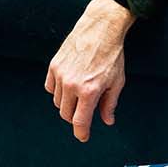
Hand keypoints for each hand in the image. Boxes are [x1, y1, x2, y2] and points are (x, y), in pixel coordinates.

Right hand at [45, 0, 133, 141]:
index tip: (83, 137)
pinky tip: (69, 85)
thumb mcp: (117, 81)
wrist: (100, 29)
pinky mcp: (53, 67)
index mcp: (90, 91)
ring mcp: (60, 76)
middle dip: (75, 117)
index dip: (81, 132)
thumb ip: (110, 103)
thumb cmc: (112, 55)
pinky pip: (50, 88)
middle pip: (66, 114)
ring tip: (80, 92)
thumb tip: (107, 121)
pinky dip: (57, 91)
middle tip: (84, 112)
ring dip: (67, 103)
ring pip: (58, 102)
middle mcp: (72, 85)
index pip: (80, 121)